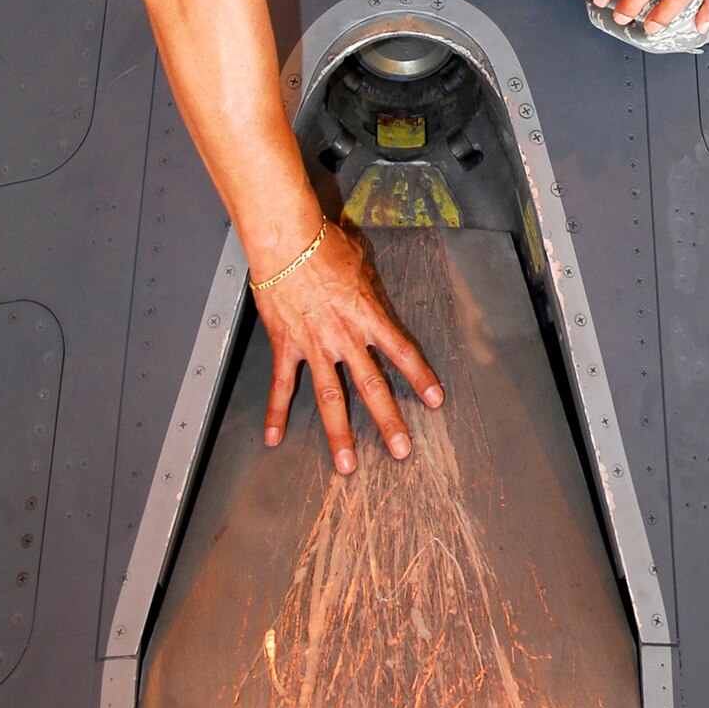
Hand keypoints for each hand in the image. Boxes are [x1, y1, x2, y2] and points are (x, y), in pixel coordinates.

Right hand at [253, 219, 443, 474]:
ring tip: (346, 465)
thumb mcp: (360, 261)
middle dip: (388, 420)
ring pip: (330, 397)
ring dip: (339, 433)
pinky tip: (274, 438)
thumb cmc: (324, 244)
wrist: (286, 242)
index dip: (420, 377)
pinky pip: (283, 384)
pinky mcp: (287, 345)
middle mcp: (345, 336)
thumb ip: (368, 286)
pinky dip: (276, 411)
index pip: (401, 351)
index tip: (434, 401)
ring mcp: (315, 345)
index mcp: (367, 315)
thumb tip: (372, 293)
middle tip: (401, 451)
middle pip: (371, 385)